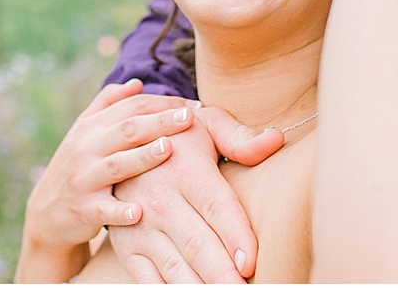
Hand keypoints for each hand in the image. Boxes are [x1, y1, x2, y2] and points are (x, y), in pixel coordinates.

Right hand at [16, 80, 196, 281]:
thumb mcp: (84, 132)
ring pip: (116, 165)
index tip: (192, 105)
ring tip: (168, 149)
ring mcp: (83, 180)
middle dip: (160, 122)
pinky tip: (139, 212)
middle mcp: (86, 149)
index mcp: (91, 127)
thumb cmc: (77, 167)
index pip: (130, 107)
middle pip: (127, 130)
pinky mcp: (83, 211)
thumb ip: (108, 104)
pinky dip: (120, 211)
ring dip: (142, 157)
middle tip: (190, 117)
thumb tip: (137, 82)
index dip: (162, 102)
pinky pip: (104, 210)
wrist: (47, 213)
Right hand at [109, 106, 283, 282]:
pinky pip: (147, 282)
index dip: (235, 236)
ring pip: (175, 269)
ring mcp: (141, 228)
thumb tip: (274, 140)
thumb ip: (240, 138)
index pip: (216, 207)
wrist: (122, 147)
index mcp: (185, 171)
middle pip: (198, 246)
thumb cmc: (179, 139)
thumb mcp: (206, 126)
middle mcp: (161, 202)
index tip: (251, 263)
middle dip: (222, 276)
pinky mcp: (128, 249)